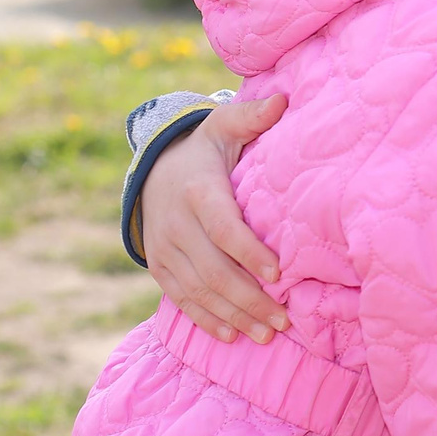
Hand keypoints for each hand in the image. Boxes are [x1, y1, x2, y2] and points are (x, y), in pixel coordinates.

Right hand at [145, 96, 289, 343]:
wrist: (153, 169)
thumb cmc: (205, 149)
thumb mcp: (223, 126)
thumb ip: (252, 116)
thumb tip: (284, 100)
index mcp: (197, 192)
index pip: (224, 228)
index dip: (249, 252)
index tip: (279, 273)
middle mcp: (175, 224)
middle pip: (214, 270)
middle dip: (249, 298)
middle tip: (283, 319)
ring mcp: (165, 250)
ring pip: (200, 291)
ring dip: (234, 316)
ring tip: (268, 334)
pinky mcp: (160, 268)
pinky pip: (182, 300)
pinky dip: (207, 320)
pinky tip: (233, 335)